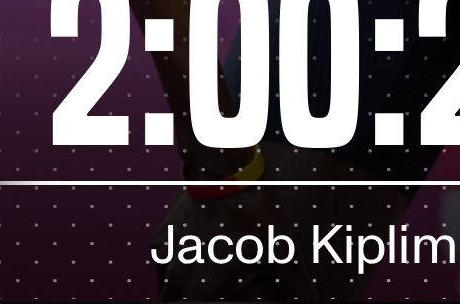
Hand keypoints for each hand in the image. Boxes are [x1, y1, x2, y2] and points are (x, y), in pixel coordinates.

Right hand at [152, 183, 320, 302]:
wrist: (223, 169)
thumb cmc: (254, 215)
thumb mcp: (283, 252)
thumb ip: (298, 288)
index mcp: (202, 293)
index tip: (218, 303)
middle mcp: (176, 281)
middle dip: (192, 303)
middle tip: (214, 294)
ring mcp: (165, 260)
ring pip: (166, 292)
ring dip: (183, 292)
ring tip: (207, 278)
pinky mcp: (160, 241)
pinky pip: (163, 268)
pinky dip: (176, 271)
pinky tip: (198, 258)